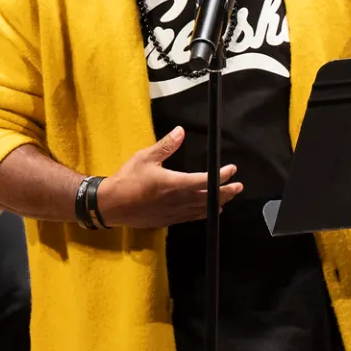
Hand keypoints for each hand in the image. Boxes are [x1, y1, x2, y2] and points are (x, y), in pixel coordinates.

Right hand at [95, 126, 242, 227]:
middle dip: (226, 192)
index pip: (205, 181)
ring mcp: (173, 212)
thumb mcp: (146, 157)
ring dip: (217, 203)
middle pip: (208, 197)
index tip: (231, 170)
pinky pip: (191, 217)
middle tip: (239, 186)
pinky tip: (208, 211)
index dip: (221, 176)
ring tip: (229, 198)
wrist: (112, 204)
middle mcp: (178, 200)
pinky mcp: (167, 220)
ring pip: (201, 209)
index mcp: (174, 183)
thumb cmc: (128, 179)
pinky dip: (203, 213)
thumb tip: (181, 131)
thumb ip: (166, 145)